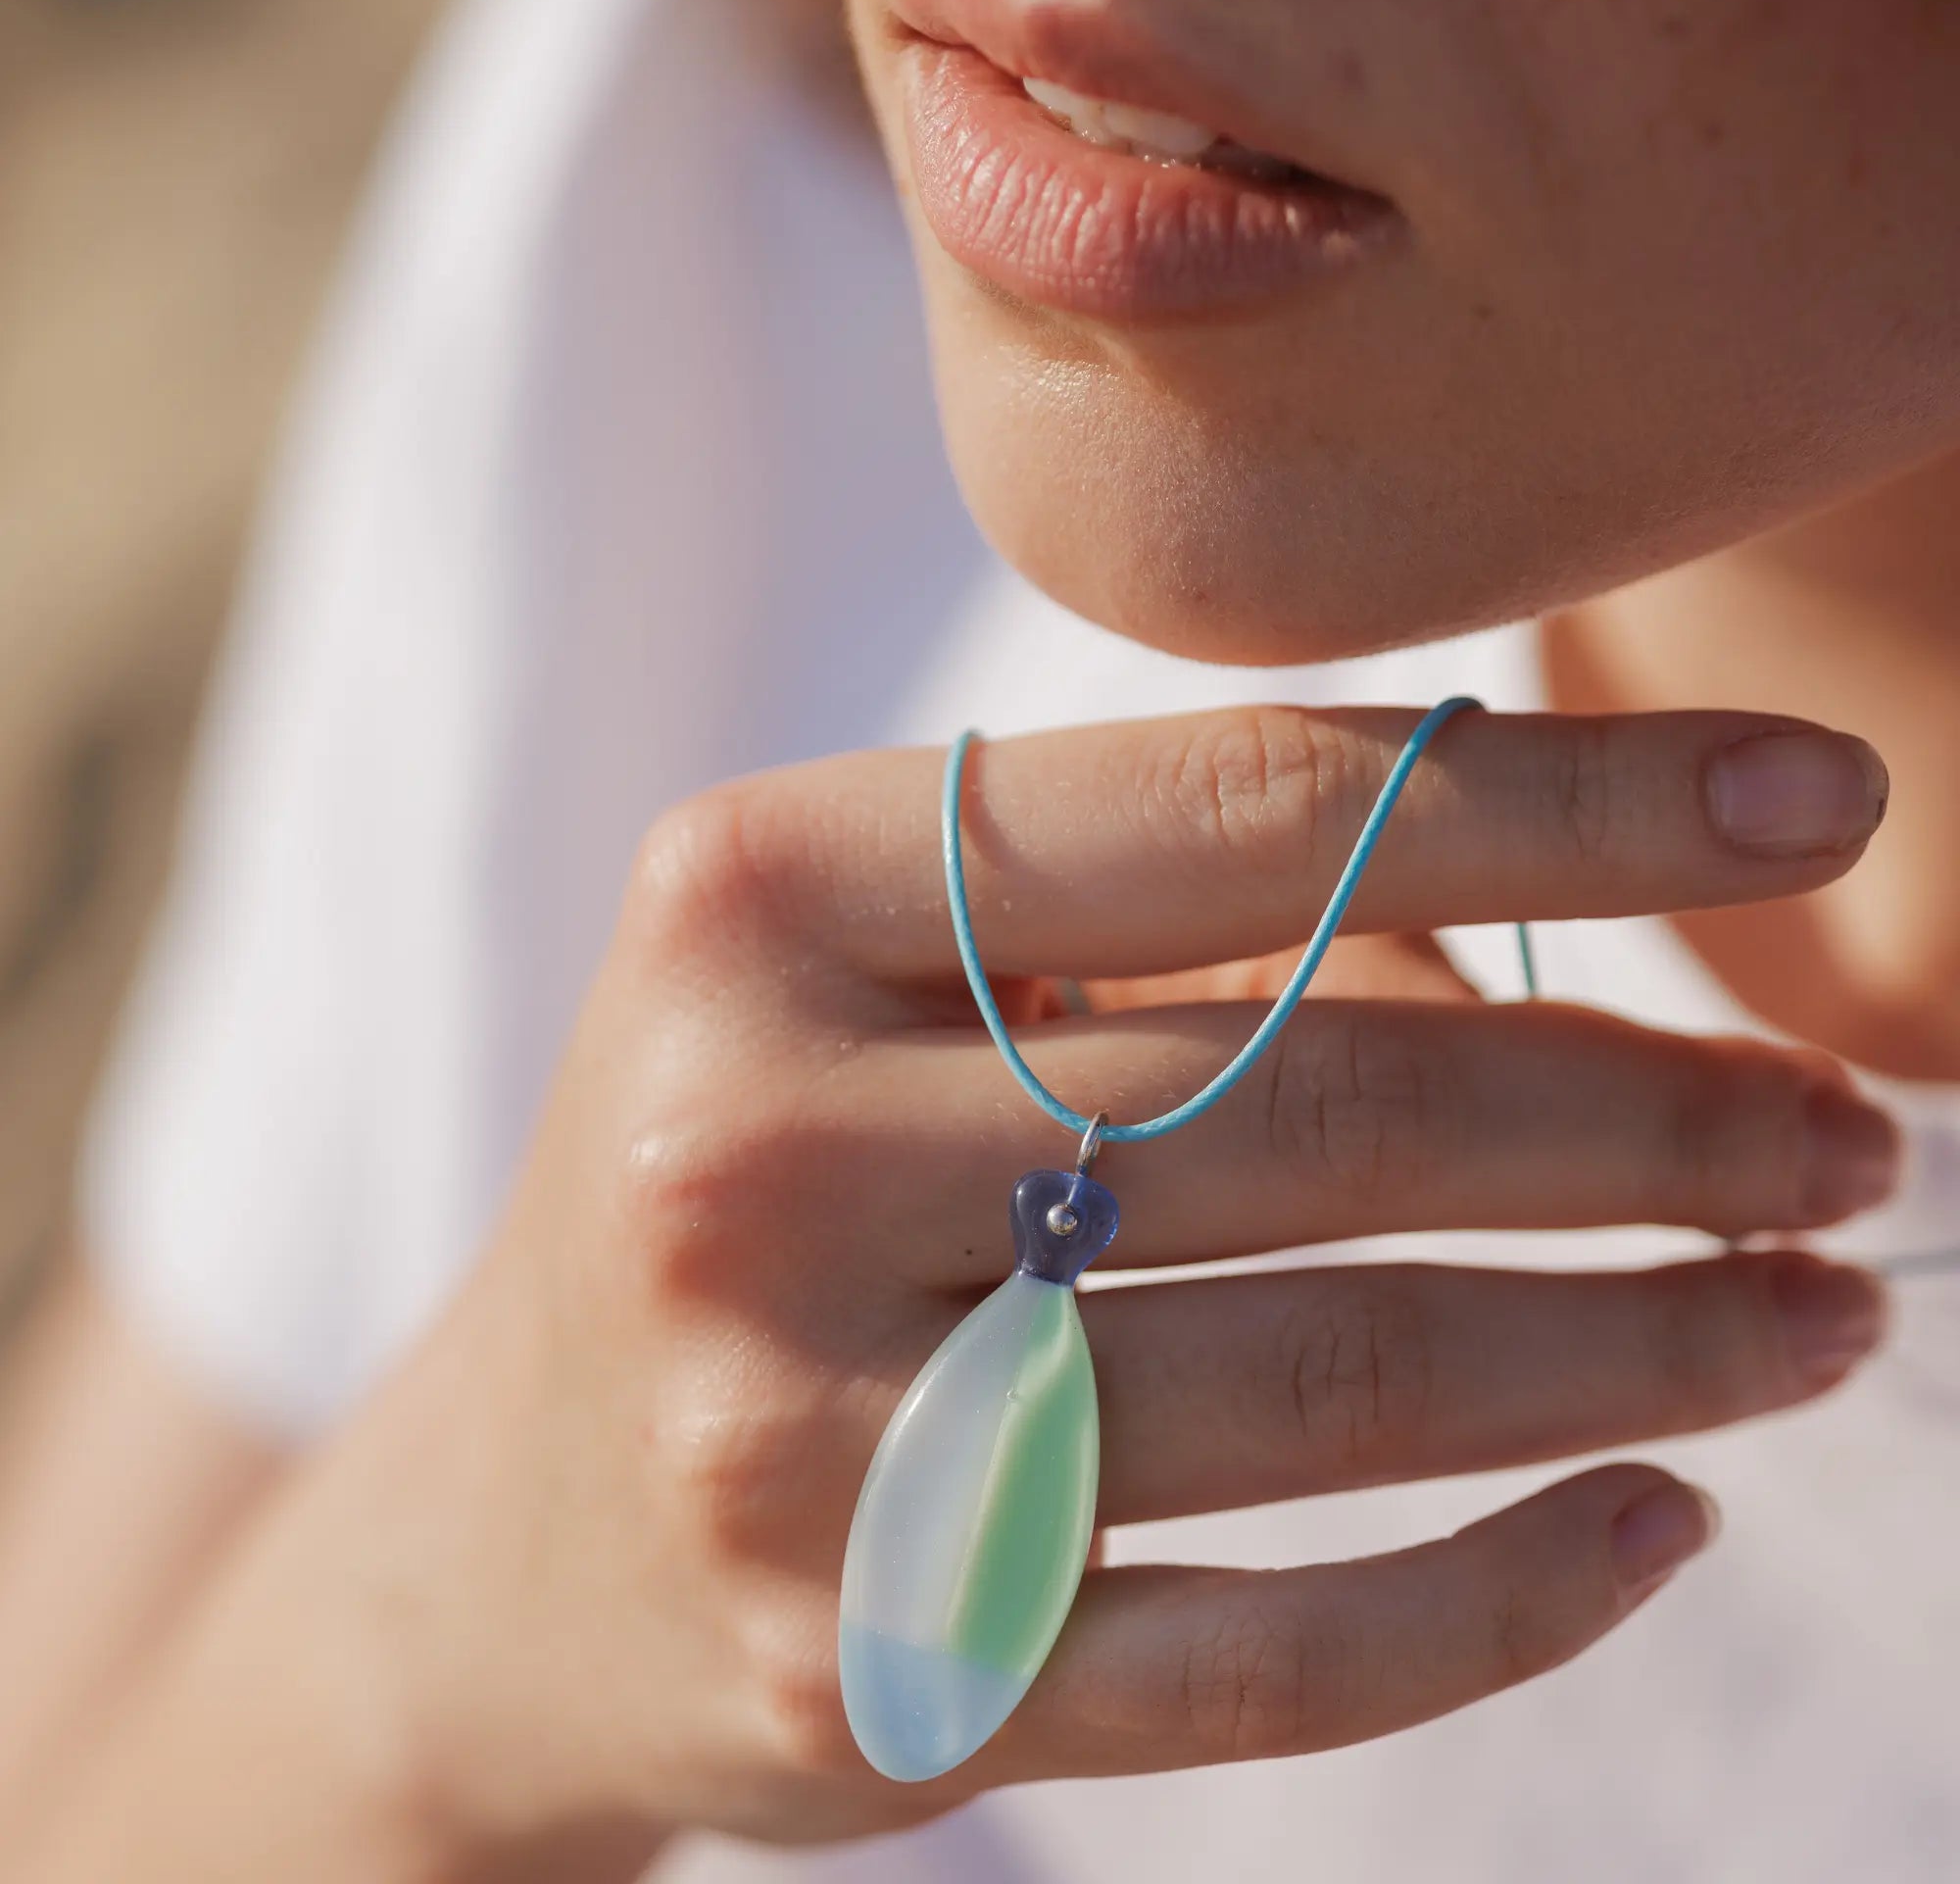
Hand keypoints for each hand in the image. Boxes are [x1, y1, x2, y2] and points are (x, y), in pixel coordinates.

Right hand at [193, 708, 1901, 1868]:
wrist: (496, 1533)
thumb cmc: (740, 1168)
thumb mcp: (861, 969)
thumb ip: (1164, 918)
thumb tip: (1548, 926)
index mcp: (754, 900)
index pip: (1236, 809)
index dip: (1562, 800)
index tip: (1811, 795)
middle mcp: (746, 1151)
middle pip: (1316, 1109)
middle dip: (1652, 1118)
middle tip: (1849, 1134)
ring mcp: (797, 1441)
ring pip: (1333, 1384)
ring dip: (1638, 1344)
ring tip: (1818, 1307)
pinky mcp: (873, 1678)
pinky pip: (1267, 1657)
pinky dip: (1503, 1595)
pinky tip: (1660, 1521)